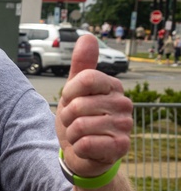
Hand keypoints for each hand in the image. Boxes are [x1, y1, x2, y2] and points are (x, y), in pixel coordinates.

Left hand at [55, 34, 132, 176]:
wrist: (84, 154)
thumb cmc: (79, 120)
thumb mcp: (74, 92)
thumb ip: (81, 65)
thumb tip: (87, 36)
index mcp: (113, 86)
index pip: (85, 78)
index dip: (68, 92)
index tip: (70, 101)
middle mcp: (124, 103)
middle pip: (78, 105)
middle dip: (66, 117)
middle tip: (74, 123)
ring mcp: (125, 125)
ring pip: (79, 126)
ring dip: (71, 134)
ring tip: (80, 136)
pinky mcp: (121, 147)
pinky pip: (85, 143)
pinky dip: (78, 148)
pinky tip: (87, 148)